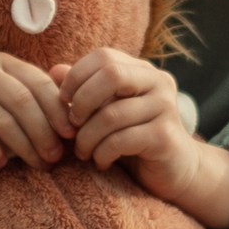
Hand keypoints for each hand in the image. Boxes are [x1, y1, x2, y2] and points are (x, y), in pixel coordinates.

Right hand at [0, 52, 74, 170]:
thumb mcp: (4, 92)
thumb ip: (35, 96)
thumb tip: (77, 115)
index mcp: (1, 61)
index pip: (37, 82)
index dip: (58, 110)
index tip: (72, 135)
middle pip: (21, 101)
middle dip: (43, 131)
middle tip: (55, 157)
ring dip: (23, 146)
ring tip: (37, 164)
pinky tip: (0, 163)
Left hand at [61, 49, 228, 227]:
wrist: (174, 171)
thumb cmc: (134, 139)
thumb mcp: (106, 112)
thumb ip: (83, 91)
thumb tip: (54, 71)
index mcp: (142, 71)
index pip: (104, 56)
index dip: (76, 76)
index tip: (63, 101)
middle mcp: (158, 82)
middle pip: (111, 75)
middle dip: (82, 101)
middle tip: (72, 127)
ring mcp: (166, 108)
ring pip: (111, 115)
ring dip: (87, 138)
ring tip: (84, 152)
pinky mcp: (165, 137)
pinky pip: (121, 140)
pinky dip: (102, 154)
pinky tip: (102, 162)